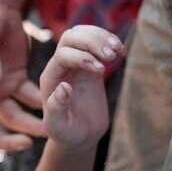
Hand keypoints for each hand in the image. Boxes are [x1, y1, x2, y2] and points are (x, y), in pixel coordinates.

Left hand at [39, 26, 122, 149]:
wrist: (79, 136)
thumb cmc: (66, 133)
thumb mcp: (58, 126)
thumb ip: (56, 108)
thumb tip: (64, 86)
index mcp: (49, 78)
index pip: (62, 55)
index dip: (82, 57)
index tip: (101, 71)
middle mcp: (60, 67)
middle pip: (71, 37)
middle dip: (92, 41)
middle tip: (112, 55)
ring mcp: (75, 63)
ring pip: (83, 34)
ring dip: (101, 37)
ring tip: (118, 50)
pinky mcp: (91, 64)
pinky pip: (96, 43)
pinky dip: (109, 41)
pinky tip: (121, 52)